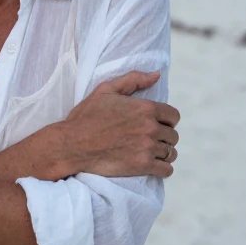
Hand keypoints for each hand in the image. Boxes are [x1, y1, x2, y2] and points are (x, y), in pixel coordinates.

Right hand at [57, 71, 179, 178]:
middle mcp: (150, 127)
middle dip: (164, 138)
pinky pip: (166, 170)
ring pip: (170, 153)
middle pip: (173, 136)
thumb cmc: (86, 116)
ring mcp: (147, 147)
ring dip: (164, 154)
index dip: (166, 121)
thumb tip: (157, 75)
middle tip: (150, 140)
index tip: (157, 125)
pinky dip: (163, 169)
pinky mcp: (142, 165)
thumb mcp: (106, 90)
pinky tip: (154, 166)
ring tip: (152, 153)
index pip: (173, 116)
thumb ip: (133, 79)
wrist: (72, 144)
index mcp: (145, 108)